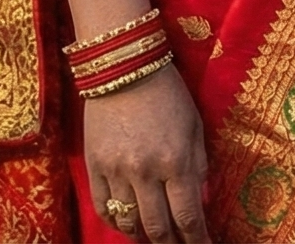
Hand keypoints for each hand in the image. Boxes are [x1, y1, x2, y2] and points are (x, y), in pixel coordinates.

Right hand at [81, 65, 211, 241]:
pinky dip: (116, 222)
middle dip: (172, 243)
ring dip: (144, 236)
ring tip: (154, 237)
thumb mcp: (195, 126)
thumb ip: (199, 165)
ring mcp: (116, 171)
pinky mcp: (94, 167)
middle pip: (158, 228)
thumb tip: (200, 200)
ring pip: (129, 223)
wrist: (124, 68)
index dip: (197, 240)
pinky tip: (127, 223)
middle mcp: (146, 172)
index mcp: (176, 161)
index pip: (188, 217)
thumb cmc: (167, 94)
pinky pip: (103, 208)